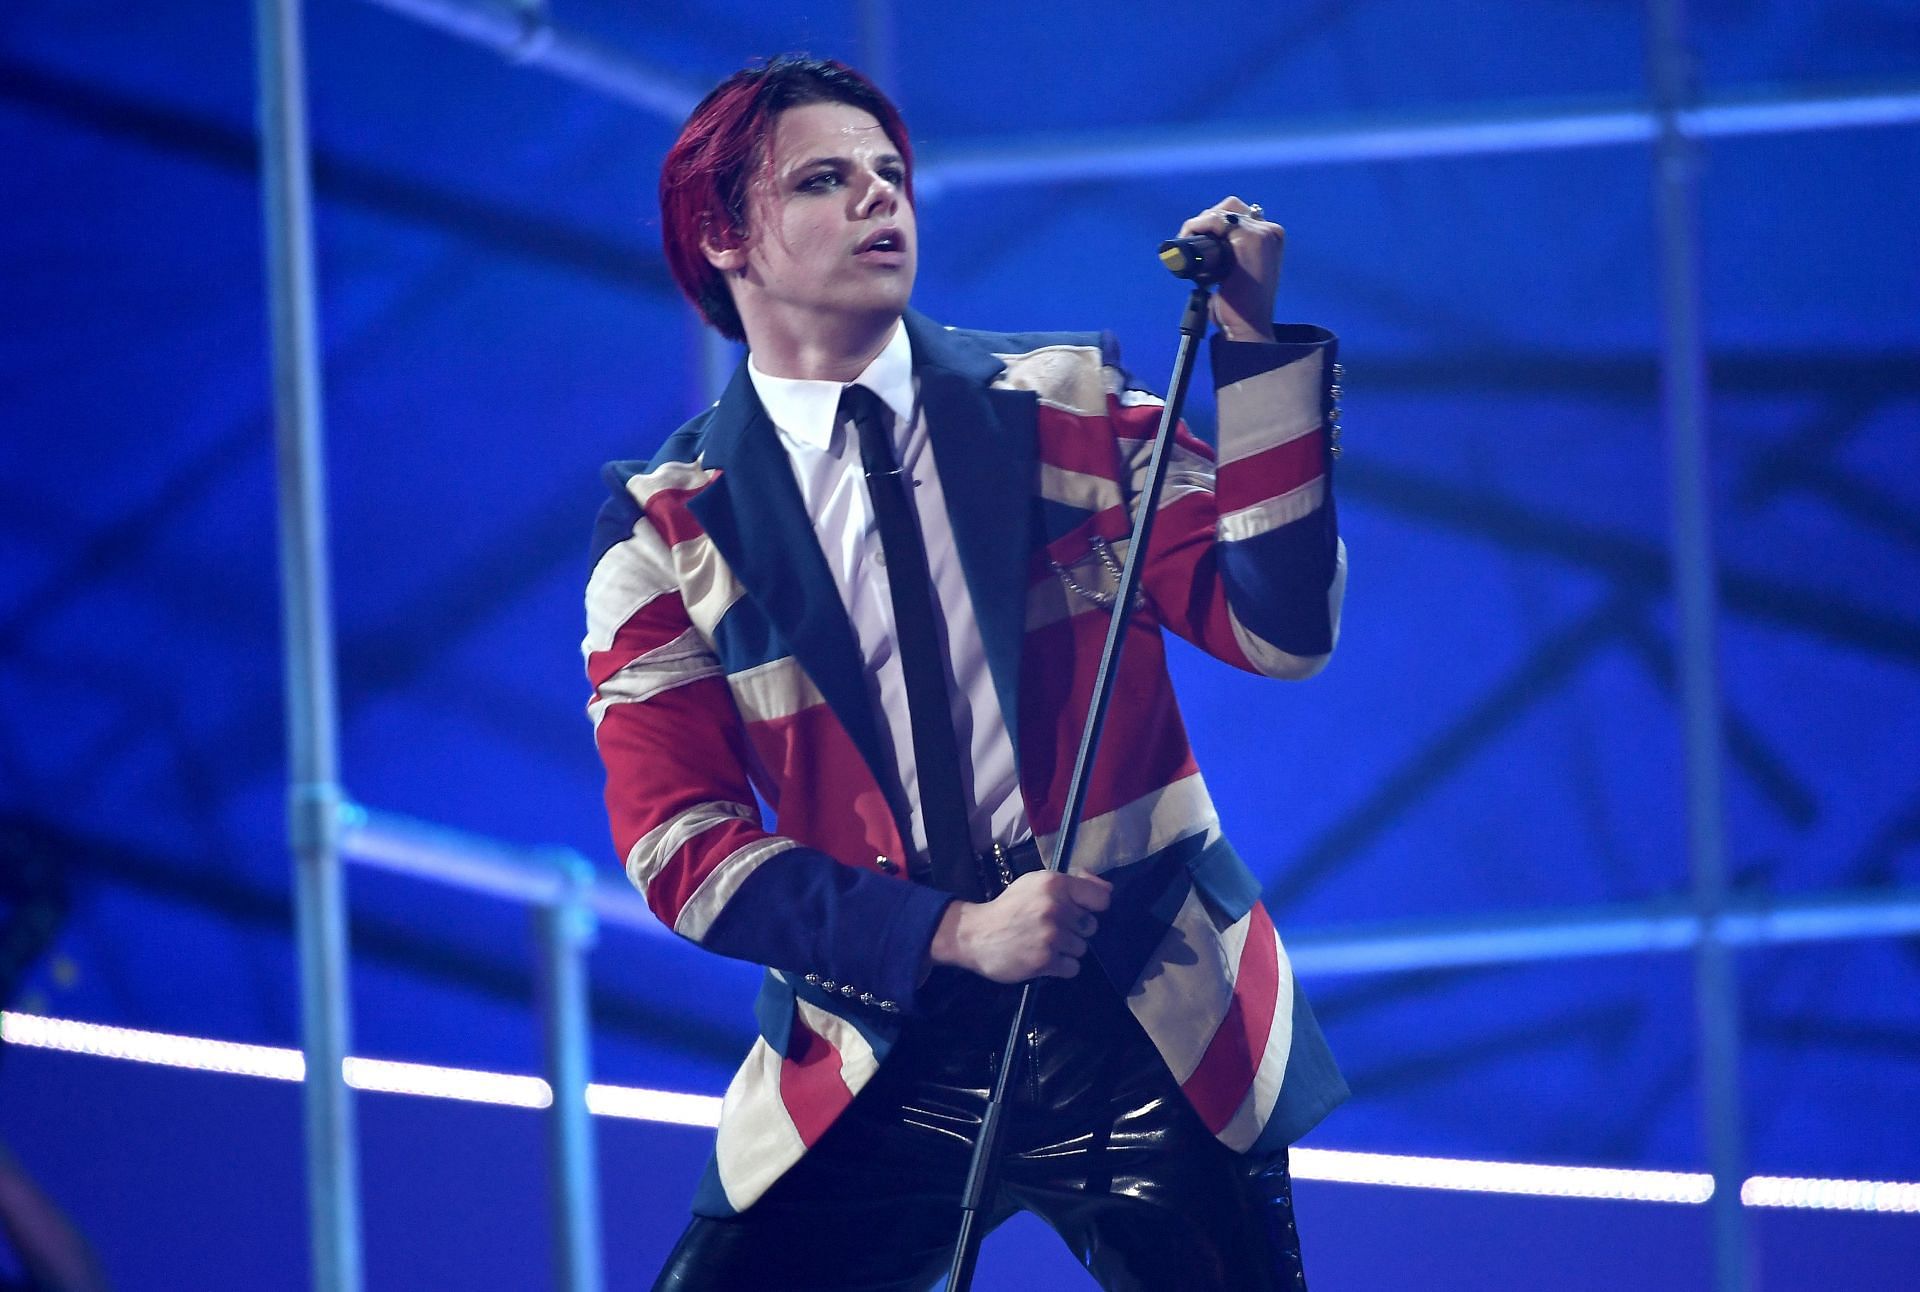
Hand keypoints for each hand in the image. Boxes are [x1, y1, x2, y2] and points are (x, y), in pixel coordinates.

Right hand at [928, 870, 1113, 982]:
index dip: (1092, 907)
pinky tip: (1043, 957)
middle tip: (1052, 929)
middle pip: (1091, 926)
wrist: (975, 934)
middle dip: (1075, 930)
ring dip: (1067, 949)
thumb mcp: (1037, 883)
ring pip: (1082, 948)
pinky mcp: (1045, 960)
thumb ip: (1075, 883)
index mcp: (1055, 883)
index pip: (1101, 899)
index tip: (1077, 911)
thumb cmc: (1010, 907)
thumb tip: (1109, 889)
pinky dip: (1061, 967)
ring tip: (1044, 943)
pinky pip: (1073, 967)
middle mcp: (1056, 907)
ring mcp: (1052, 935)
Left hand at [1175, 195, 1283, 341]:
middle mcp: (1269, 232)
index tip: (1194, 242)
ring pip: (1220, 212)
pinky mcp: (1250, 238)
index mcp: (1268, 240)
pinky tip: (1187, 239)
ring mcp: (1262, 233)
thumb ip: (1227, 257)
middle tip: (1188, 243)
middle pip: (1230, 207)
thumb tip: (1201, 247)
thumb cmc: (1238, 309)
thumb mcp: (1234, 275)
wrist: (1247, 328)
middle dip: (1205, 221)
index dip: (1212, 225)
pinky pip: (1216, 219)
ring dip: (1198, 224)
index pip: (1237, 216)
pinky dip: (1197, 226)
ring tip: (1186, 247)